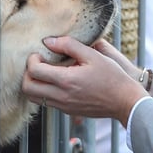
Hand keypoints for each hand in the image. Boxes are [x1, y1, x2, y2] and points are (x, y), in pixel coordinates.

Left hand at [22, 36, 145, 123]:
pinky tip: (56, 81)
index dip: (31, 59)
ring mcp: (63, 106)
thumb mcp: (93, 55)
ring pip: (33, 98)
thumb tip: (49, 41)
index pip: (34, 71)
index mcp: (66, 80)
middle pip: (27, 88)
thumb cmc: (112, 76)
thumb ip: (69, 45)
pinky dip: (43, 91)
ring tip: (45, 72)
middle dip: (27, 73)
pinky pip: (46, 102)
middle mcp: (61, 96)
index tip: (40, 53)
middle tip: (38, 63)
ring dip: (33, 83)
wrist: (125, 101)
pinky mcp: (67, 111)